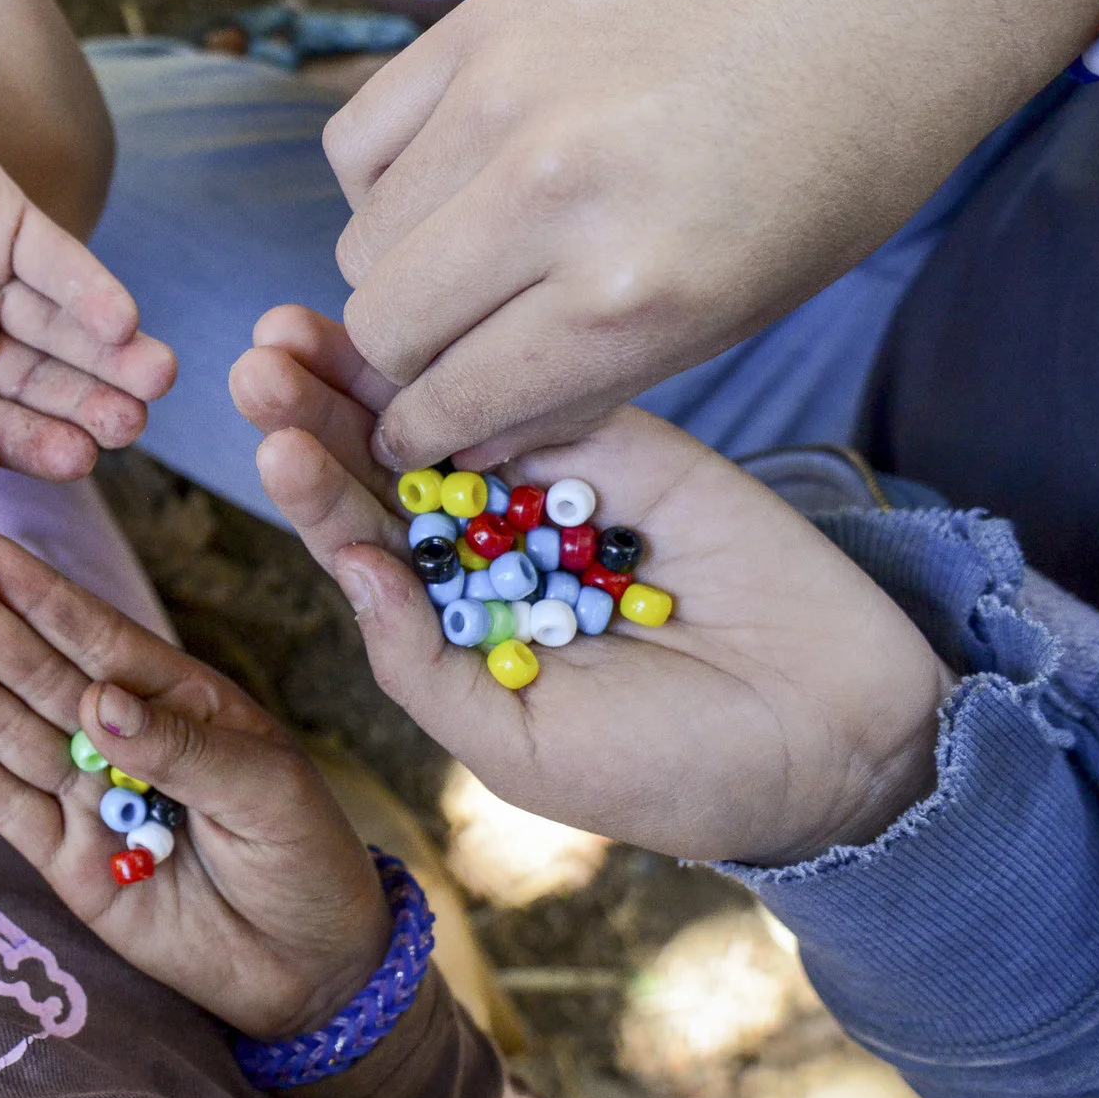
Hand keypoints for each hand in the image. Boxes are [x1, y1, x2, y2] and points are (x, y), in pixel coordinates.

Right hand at [0, 51, 176, 490]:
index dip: (32, 443)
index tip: (81, 459)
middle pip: (31, 379)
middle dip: (84, 402)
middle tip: (132, 422)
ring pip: (55, 324)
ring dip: (107, 353)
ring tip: (154, 375)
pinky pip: (55, 258)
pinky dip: (91, 289)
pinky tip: (123, 321)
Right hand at [0, 533, 390, 1039]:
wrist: (312, 970)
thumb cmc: (305, 860)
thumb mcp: (268, 791)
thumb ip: (182, 746)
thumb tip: (97, 699)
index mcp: (179, 701)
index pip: (101, 640)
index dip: (42, 597)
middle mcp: (123, 739)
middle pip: (39, 675)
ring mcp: (90, 800)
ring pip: (8, 730)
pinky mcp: (67, 863)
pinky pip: (5, 807)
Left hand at [231, 306, 952, 866]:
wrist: (837, 739)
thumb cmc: (671, 770)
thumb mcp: (518, 747)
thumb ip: (425, 665)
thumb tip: (348, 569)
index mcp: (450, 616)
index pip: (361, 539)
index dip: (311, 486)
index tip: (268, 439)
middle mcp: (487, 543)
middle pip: (383, 461)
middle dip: (319, 408)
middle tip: (261, 356)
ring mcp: (553, 486)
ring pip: (447, 413)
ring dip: (378, 368)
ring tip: (307, 327)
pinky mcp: (629, 443)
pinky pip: (550, 394)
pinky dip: (491, 365)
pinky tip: (431, 336)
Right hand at [321, 0, 1098, 474]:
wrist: (869, 1)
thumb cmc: (818, 181)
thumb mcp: (723, 322)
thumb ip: (580, 382)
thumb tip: (460, 429)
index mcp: (630, 295)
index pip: (455, 396)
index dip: (428, 433)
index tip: (420, 435)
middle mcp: (549, 195)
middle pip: (384, 322)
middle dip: (405, 363)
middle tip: (445, 351)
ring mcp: (502, 98)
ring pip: (361, 240)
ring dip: (398, 271)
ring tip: (463, 257)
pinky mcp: (477, 26)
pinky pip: (358, 142)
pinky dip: (382, 181)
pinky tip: (446, 181)